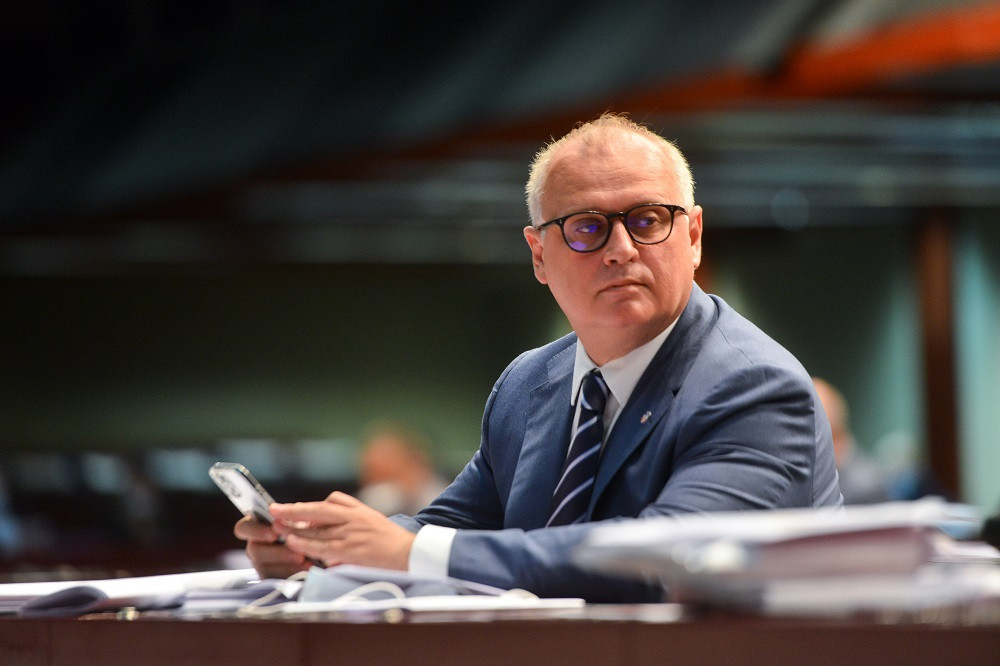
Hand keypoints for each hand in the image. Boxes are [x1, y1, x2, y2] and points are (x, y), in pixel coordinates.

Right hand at [234, 516, 312, 579]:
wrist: (317, 546)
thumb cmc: (306, 528)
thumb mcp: (300, 519)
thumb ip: (290, 515)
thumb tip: (284, 509)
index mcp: (257, 527)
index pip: (244, 528)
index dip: (255, 531)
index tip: (273, 534)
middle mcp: (255, 546)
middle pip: (254, 550)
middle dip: (278, 552)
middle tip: (297, 552)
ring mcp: (260, 563)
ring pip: (264, 567)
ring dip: (286, 565)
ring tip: (305, 561)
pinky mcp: (269, 578)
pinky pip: (274, 579)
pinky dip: (291, 574)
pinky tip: (305, 570)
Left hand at [268, 491, 415, 570]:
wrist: (411, 553)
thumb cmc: (394, 543)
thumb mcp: (375, 526)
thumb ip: (355, 529)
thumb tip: (334, 546)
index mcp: (361, 510)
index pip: (335, 500)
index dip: (313, 505)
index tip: (297, 508)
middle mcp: (354, 518)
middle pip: (319, 509)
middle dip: (294, 510)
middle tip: (274, 510)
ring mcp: (351, 533)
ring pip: (317, 528)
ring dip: (294, 527)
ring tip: (277, 527)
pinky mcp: (350, 549)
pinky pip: (322, 545)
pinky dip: (305, 544)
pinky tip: (292, 542)